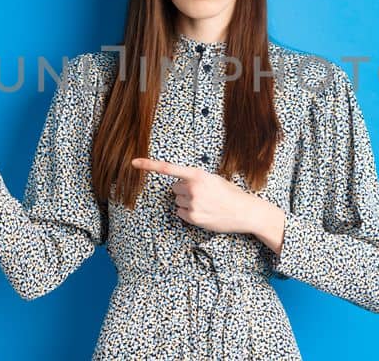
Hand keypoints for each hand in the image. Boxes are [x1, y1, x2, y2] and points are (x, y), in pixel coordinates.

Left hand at [131, 158, 270, 234]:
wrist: (244, 211)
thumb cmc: (230, 193)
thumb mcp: (213, 179)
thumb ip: (195, 179)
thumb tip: (178, 186)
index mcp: (197, 174)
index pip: (168, 168)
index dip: (149, 165)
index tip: (134, 162)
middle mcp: (192, 188)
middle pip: (174, 189)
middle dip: (184, 191)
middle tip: (203, 194)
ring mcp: (192, 204)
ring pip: (178, 202)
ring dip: (187, 202)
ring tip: (206, 204)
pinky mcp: (193, 218)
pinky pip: (181, 213)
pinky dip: (189, 213)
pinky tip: (204, 212)